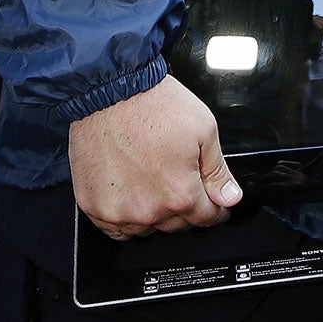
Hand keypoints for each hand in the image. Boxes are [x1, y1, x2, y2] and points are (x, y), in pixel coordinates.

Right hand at [68, 73, 242, 240]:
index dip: (217, 209)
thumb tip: (229, 197)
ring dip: (155, 214)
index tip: (217, 204)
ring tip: (155, 182)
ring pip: (146, 228)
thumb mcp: (204, 131)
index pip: (206, 218)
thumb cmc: (154, 106)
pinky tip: (132, 196)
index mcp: (180, 193)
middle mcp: (148, 210)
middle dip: (187, 207)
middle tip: (183, 181)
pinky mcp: (92, 207)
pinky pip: (115, 229)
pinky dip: (126, 219)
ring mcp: (117, 212)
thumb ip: (218, 172)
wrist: (111, 92)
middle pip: (177, 224)